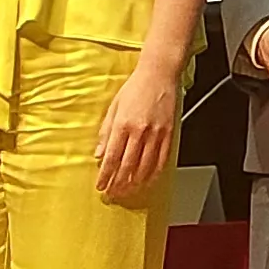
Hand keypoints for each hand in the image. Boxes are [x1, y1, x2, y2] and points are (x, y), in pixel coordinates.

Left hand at [93, 61, 181, 204]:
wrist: (159, 74)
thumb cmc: (135, 87)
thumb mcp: (114, 107)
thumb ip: (106, 131)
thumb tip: (99, 154)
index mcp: (123, 124)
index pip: (112, 157)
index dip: (106, 175)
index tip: (101, 185)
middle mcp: (139, 131)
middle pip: (127, 165)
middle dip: (118, 183)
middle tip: (113, 194)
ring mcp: (156, 133)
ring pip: (145, 166)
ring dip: (135, 182)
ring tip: (127, 191)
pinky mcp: (168, 133)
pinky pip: (162, 159)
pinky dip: (154, 173)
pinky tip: (147, 181)